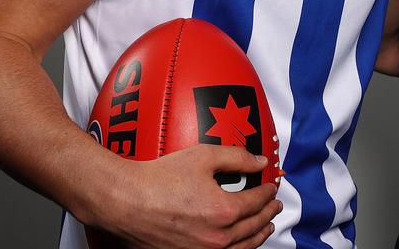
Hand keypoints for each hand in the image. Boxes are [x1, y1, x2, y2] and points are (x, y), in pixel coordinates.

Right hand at [90, 144, 282, 248]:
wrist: (123, 202)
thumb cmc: (157, 179)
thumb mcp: (203, 157)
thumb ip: (237, 157)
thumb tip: (260, 161)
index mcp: (225, 211)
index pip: (257, 201)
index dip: (268, 191)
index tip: (271, 185)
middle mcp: (217, 237)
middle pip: (254, 225)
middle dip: (268, 214)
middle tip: (275, 205)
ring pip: (242, 247)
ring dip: (258, 235)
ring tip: (266, 227)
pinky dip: (238, 248)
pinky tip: (240, 243)